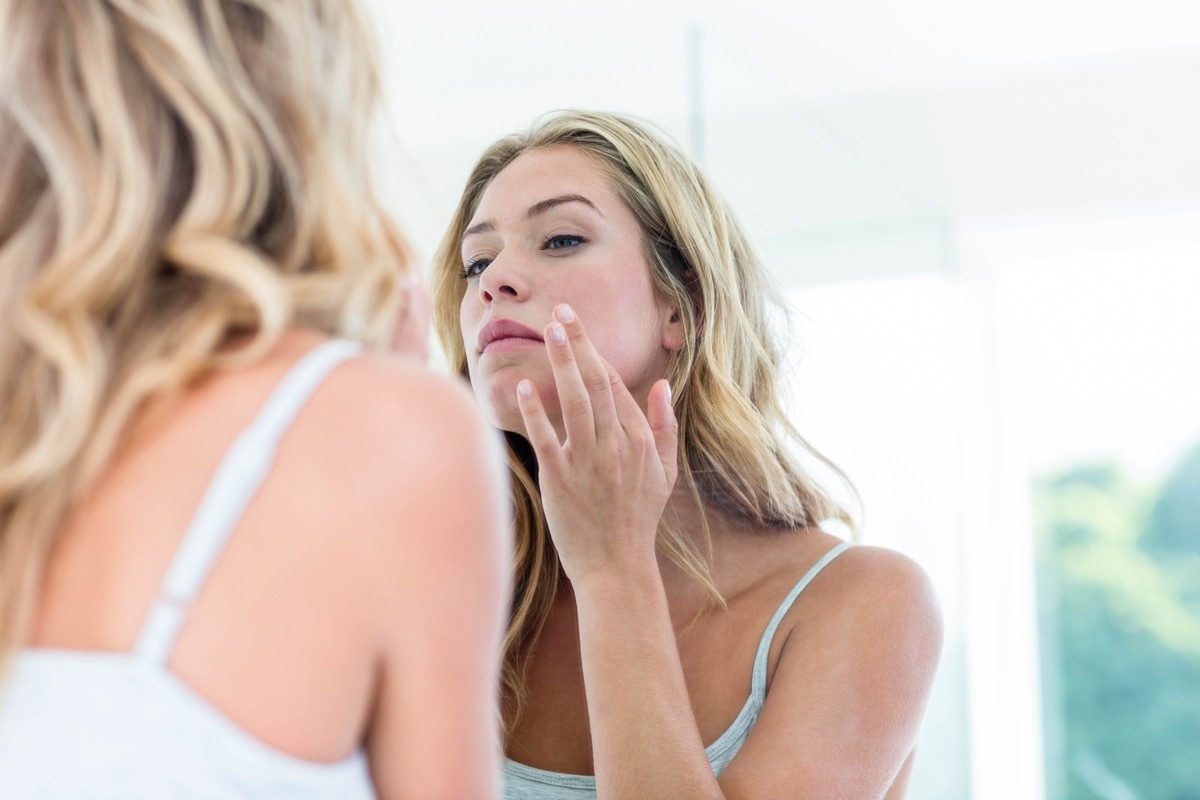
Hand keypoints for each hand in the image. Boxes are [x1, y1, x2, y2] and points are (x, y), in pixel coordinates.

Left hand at [516, 304, 677, 583]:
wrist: (617, 566)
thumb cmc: (638, 519)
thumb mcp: (664, 472)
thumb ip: (664, 426)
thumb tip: (662, 385)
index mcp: (639, 440)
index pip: (615, 384)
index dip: (594, 351)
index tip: (577, 324)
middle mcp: (617, 445)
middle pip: (596, 384)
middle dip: (579, 344)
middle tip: (561, 311)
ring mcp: (589, 462)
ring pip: (576, 402)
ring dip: (563, 364)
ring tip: (550, 332)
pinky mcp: (562, 480)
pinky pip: (548, 439)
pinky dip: (536, 413)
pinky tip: (523, 388)